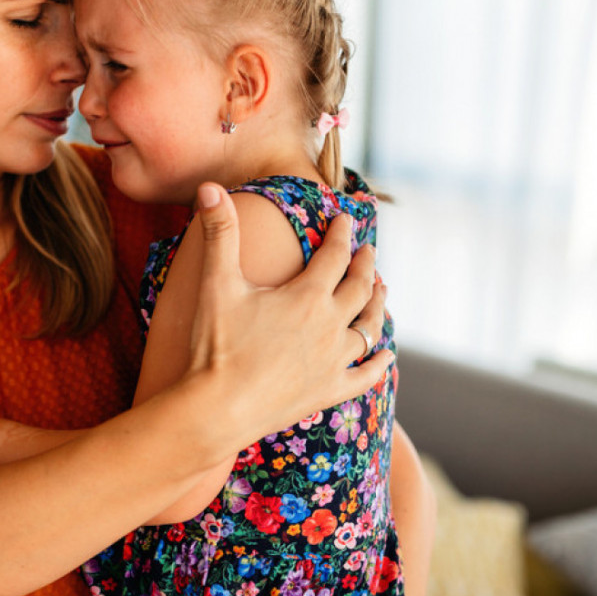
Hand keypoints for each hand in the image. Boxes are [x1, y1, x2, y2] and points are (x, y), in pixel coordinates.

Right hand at [187, 182, 391, 447]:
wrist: (218, 408)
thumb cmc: (216, 345)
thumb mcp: (216, 284)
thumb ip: (219, 232)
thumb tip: (208, 187)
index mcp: (307, 296)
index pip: (334, 256)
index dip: (341, 234)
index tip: (346, 219)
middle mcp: (329, 326)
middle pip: (359, 289)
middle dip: (366, 266)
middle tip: (369, 251)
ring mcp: (334, 362)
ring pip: (369, 328)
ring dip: (377, 307)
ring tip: (381, 292)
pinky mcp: (330, 392)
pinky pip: (366, 376)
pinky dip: (379, 363)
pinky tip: (387, 355)